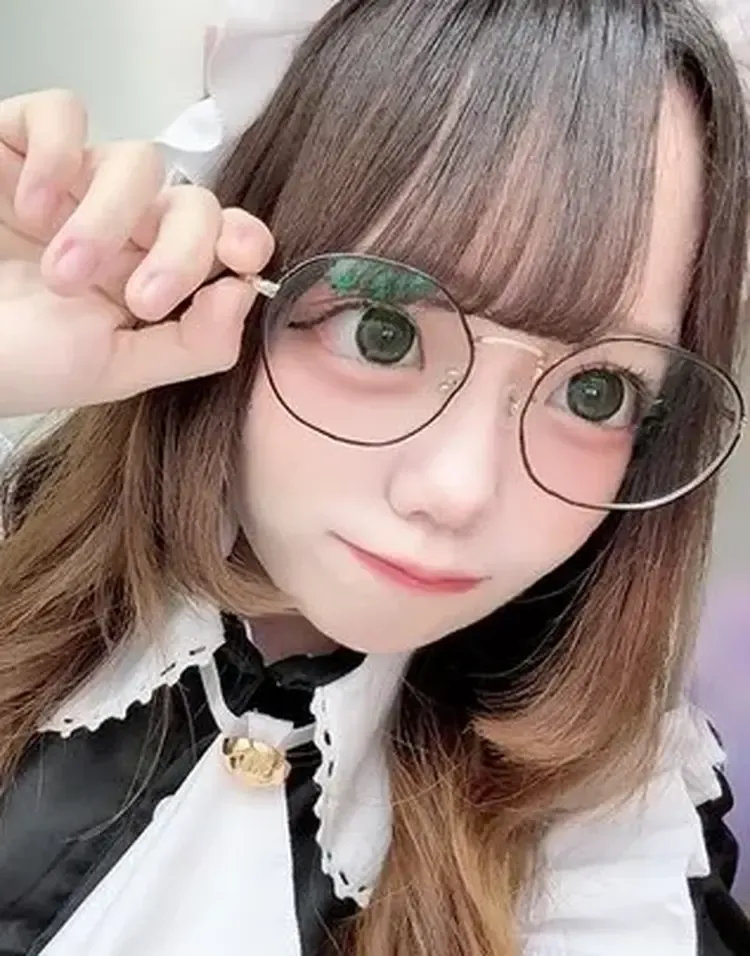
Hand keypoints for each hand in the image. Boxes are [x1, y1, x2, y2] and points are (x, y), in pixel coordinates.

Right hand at [0, 89, 273, 416]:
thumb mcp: (115, 370)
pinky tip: (28, 206)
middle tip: (140, 300)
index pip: (222, 241)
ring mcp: (74, 186)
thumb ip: (193, 345)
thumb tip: (245, 291)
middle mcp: (124, 230)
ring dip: (107, 220)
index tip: (243, 257)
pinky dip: (54, 154)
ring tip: (58, 272)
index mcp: (152, 280)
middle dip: (181, 249)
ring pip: (137, 161)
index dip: (244, 238)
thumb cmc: (19, 362)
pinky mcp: (19, 146)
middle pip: (193, 200)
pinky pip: (62, 112)